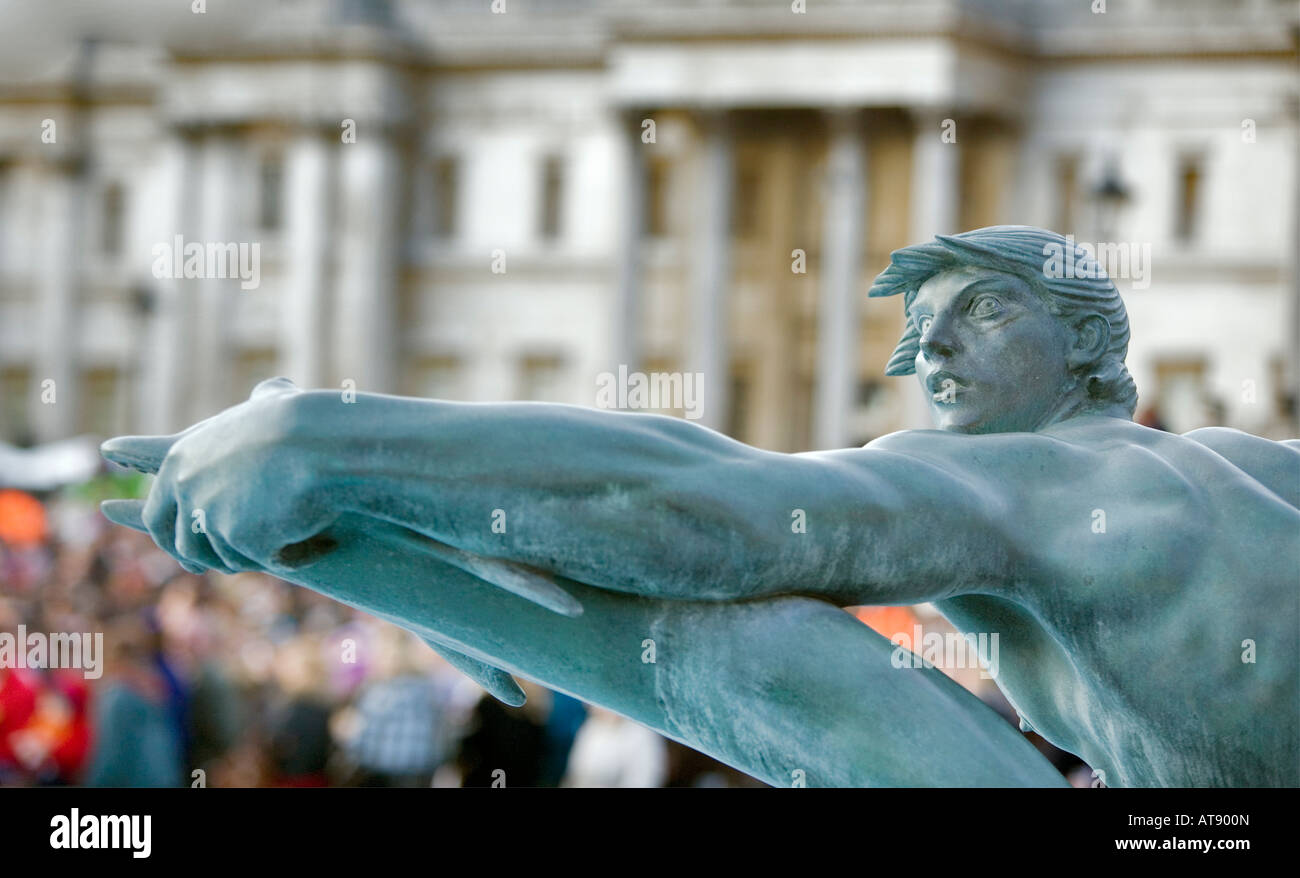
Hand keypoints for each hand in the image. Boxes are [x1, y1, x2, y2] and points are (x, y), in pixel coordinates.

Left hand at [100, 377, 337, 574]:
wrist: (322, 441)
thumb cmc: (304, 420)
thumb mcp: (272, 405)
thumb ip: (261, 402)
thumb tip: (269, 390)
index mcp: (180, 461)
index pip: (158, 513)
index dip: (172, 536)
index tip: (185, 555)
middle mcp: (187, 492)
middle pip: (185, 546)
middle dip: (204, 561)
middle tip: (221, 568)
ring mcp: (213, 519)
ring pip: (232, 558)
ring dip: (262, 553)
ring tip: (296, 539)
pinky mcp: (243, 542)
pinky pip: (272, 561)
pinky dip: (299, 554)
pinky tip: (323, 540)